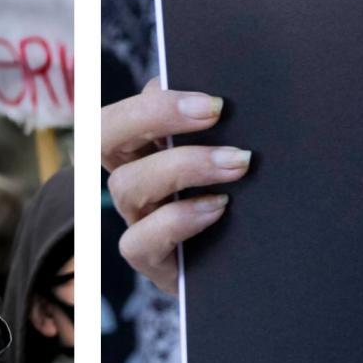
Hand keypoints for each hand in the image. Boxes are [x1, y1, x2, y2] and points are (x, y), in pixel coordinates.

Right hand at [102, 78, 250, 292]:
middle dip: (154, 114)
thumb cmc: (246, 202)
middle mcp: (134, 178)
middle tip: (215, 110)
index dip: (156, 99)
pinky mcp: (149, 260)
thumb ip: (223, 128)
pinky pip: (138, 241)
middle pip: (104, 136)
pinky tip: (218, 208)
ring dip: (183, 166)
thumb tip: (233, 101)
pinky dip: (177, 220)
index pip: (128, 109)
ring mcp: (138, 220)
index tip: (211, 98)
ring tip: (238, 163)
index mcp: (145, 146)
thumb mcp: (233, 156)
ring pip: (127, 185)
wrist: (258, 264)